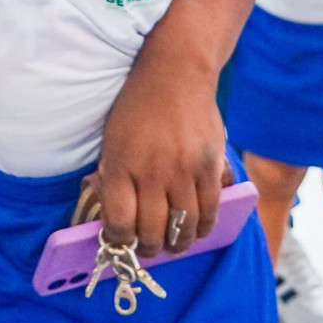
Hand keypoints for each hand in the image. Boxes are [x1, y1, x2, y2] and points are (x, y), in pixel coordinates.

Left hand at [93, 51, 230, 259]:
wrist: (176, 72)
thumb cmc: (138, 107)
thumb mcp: (112, 139)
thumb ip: (113, 176)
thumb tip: (115, 216)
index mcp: (119, 165)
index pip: (118, 222)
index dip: (120, 241)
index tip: (122, 243)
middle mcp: (150, 171)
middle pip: (150, 230)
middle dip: (148, 248)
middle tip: (149, 249)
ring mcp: (182, 170)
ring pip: (182, 227)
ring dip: (177, 244)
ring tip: (173, 245)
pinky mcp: (209, 165)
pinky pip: (209, 209)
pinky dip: (203, 227)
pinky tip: (197, 230)